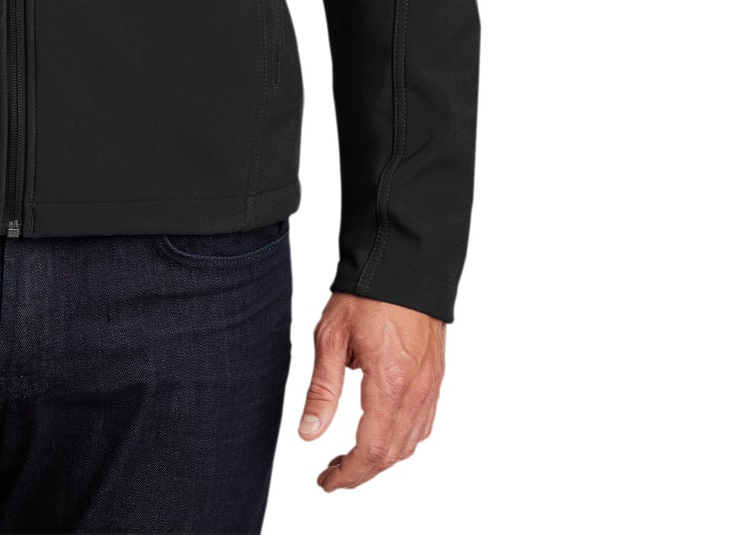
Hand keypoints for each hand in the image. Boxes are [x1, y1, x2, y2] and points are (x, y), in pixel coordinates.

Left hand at [297, 292, 445, 489]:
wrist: (404, 263)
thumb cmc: (366, 293)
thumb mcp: (330, 337)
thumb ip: (322, 390)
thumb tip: (309, 434)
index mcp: (390, 383)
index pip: (371, 450)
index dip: (348, 474)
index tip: (326, 482)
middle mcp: (417, 391)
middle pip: (392, 454)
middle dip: (361, 472)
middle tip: (331, 475)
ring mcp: (431, 386)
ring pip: (410, 443)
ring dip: (381, 459)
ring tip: (350, 460)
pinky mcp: (436, 378)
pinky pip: (423, 424)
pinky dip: (401, 440)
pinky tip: (382, 436)